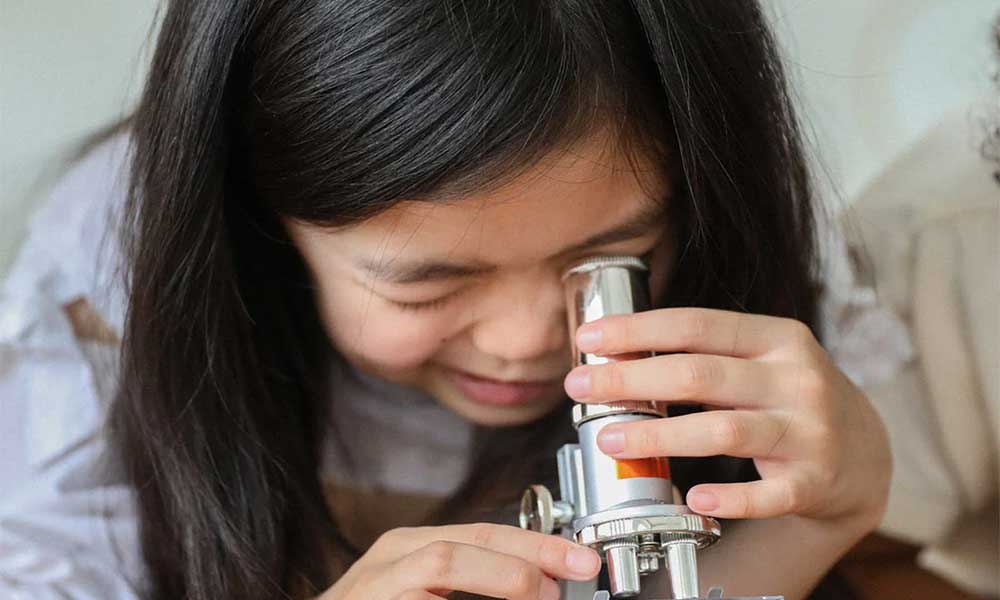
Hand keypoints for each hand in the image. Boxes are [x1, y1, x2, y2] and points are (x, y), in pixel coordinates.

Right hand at [318, 523, 600, 599]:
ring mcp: (377, 580)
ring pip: (444, 559)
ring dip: (500, 573)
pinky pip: (422, 592)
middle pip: (473, 538)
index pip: (488, 532)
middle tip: (577, 570)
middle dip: (533, 552)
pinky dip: (463, 594)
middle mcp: (395, 555)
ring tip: (539, 592)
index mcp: (416, 547)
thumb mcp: (429, 592)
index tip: (583, 560)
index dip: (540, 543)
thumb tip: (539, 588)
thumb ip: (476, 583)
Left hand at [563, 308, 890, 532]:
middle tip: (580, 388)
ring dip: (658, 436)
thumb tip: (617, 355)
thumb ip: (703, 355)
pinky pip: (768, 495)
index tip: (589, 338)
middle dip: (630, 379)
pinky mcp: (814, 481)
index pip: (696, 325)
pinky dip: (729, 499)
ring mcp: (809, 430)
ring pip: (723, 431)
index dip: (638, 330)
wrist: (866, 456)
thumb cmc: (791, 399)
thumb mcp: (760, 361)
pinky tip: (693, 499)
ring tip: (610, 440)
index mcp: (777, 338)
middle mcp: (796, 378)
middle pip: (699, 374)